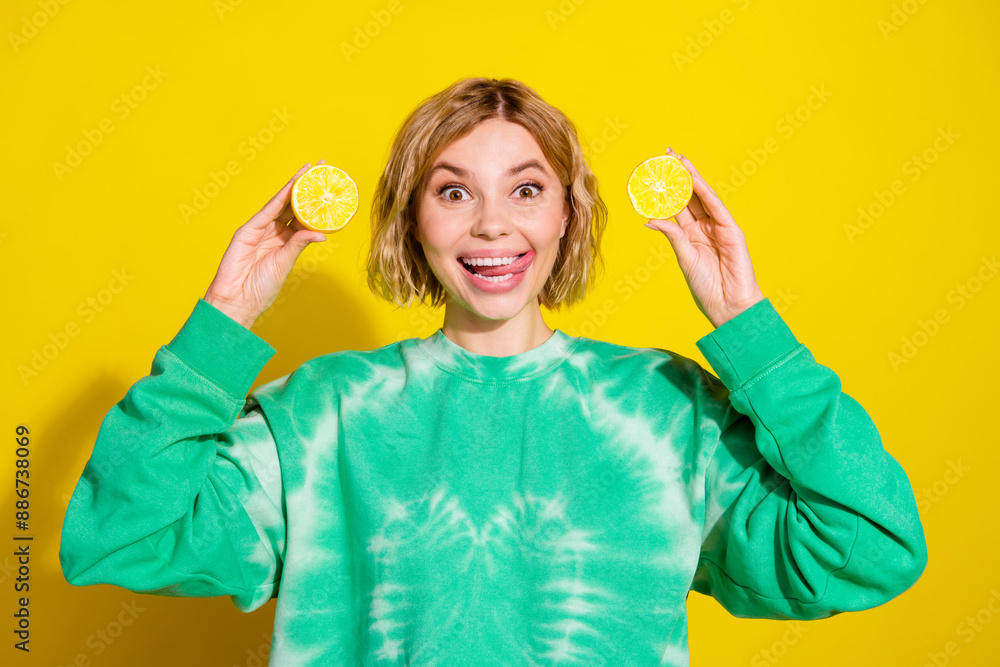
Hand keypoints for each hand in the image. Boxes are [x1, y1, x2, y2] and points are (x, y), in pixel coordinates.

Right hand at [203, 160, 328, 328]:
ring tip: (310, 171)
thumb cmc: (261, 287)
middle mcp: (274, 232)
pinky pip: (267, 211)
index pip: (302, 217)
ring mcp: (260, 229)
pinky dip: (279, 198)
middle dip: (306, 187)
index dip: (315, 203)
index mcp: (285, 241)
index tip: (329, 190)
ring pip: (280, 203)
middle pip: (293, 205)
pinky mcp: (247, 230)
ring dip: (294, 186)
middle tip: (322, 168)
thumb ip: (300, 244)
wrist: (237, 300)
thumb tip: (322, 233)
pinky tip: (291, 186)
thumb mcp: (286, 263)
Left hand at [645, 148, 764, 328]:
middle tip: (666, 155)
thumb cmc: (707, 287)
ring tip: (679, 160)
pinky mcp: (732, 231)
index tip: (655, 173)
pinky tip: (694, 180)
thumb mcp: (684, 258)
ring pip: (703, 197)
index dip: (668, 190)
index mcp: (692, 235)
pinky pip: (717, 208)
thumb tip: (649, 219)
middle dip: (680, 176)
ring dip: (692, 178)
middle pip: (691, 196)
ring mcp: (719, 227)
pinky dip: (705, 193)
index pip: (678, 206)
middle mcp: (705, 228)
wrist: (729, 306)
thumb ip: (672, 235)